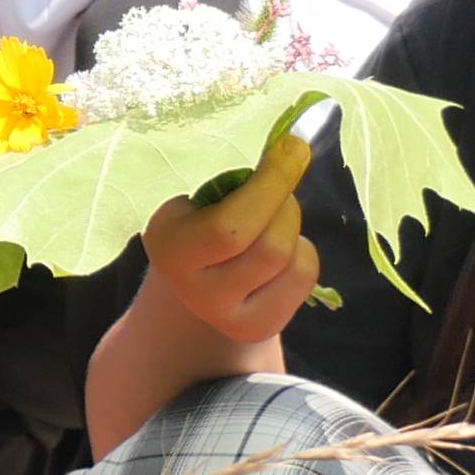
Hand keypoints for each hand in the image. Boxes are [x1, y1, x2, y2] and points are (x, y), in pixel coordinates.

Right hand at [85, 165, 323, 452]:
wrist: (194, 284)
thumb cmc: (202, 226)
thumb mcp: (202, 203)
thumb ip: (238, 185)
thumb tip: (292, 149)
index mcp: (171, 249)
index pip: (231, 227)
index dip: (271, 185)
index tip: (293, 147)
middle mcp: (196, 292)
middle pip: (270, 247)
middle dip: (285, 206)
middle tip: (277, 188)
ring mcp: (229, 316)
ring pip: (290, 260)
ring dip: (292, 227)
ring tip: (274, 219)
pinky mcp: (259, 326)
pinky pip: (303, 278)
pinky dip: (303, 252)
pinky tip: (283, 251)